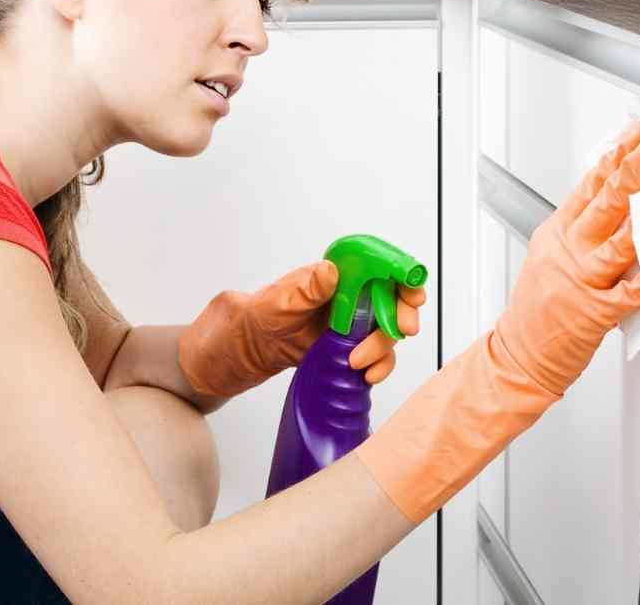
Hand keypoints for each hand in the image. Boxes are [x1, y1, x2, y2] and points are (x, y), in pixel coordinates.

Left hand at [178, 260, 426, 398]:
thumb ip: (300, 291)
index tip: (410, 291)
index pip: (372, 265)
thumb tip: (330, 272)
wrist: (229, 359)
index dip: (398, 274)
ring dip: (384, 345)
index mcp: (325, 279)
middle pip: (387, 296)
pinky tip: (367, 375)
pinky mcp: (342, 350)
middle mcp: (340, 298)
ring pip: (383, 328)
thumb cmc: (243, 325)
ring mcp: (343, 325)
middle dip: (401, 311)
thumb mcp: (267, 306)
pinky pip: (372, 355)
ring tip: (360, 363)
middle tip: (402, 329)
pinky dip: (378, 365)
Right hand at [498, 118, 639, 398]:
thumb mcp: (549, 256)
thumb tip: (614, 199)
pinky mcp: (593, 314)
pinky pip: (625, 297)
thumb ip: (580, 229)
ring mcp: (580, 282)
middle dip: (631, 176)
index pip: (588, 187)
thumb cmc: (538, 310)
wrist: (520, 353)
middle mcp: (567, 253)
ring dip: (639, 222)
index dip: (613, 160)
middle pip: (603, 207)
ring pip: (614, 246)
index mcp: (556, 235)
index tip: (633, 138)